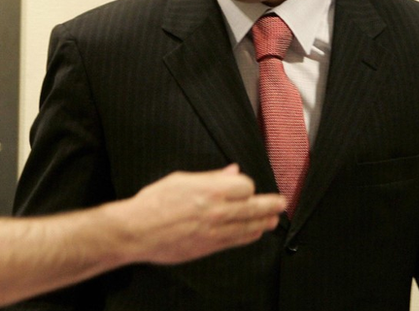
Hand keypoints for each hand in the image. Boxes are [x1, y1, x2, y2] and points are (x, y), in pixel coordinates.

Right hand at [110, 164, 284, 264]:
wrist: (138, 231)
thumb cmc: (154, 203)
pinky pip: (238, 241)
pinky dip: (250, 235)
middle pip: (255, 207)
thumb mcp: (180, 180)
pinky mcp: (210, 246)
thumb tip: (231, 171)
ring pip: (250, 226)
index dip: (247, 184)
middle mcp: (217, 211)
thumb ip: (210, 177)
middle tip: (281, 202)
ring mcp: (215, 231)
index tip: (244, 185)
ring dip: (265, 221)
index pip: (246, 186)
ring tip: (273, 219)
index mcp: (210, 190)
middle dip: (271, 204)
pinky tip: (255, 232)